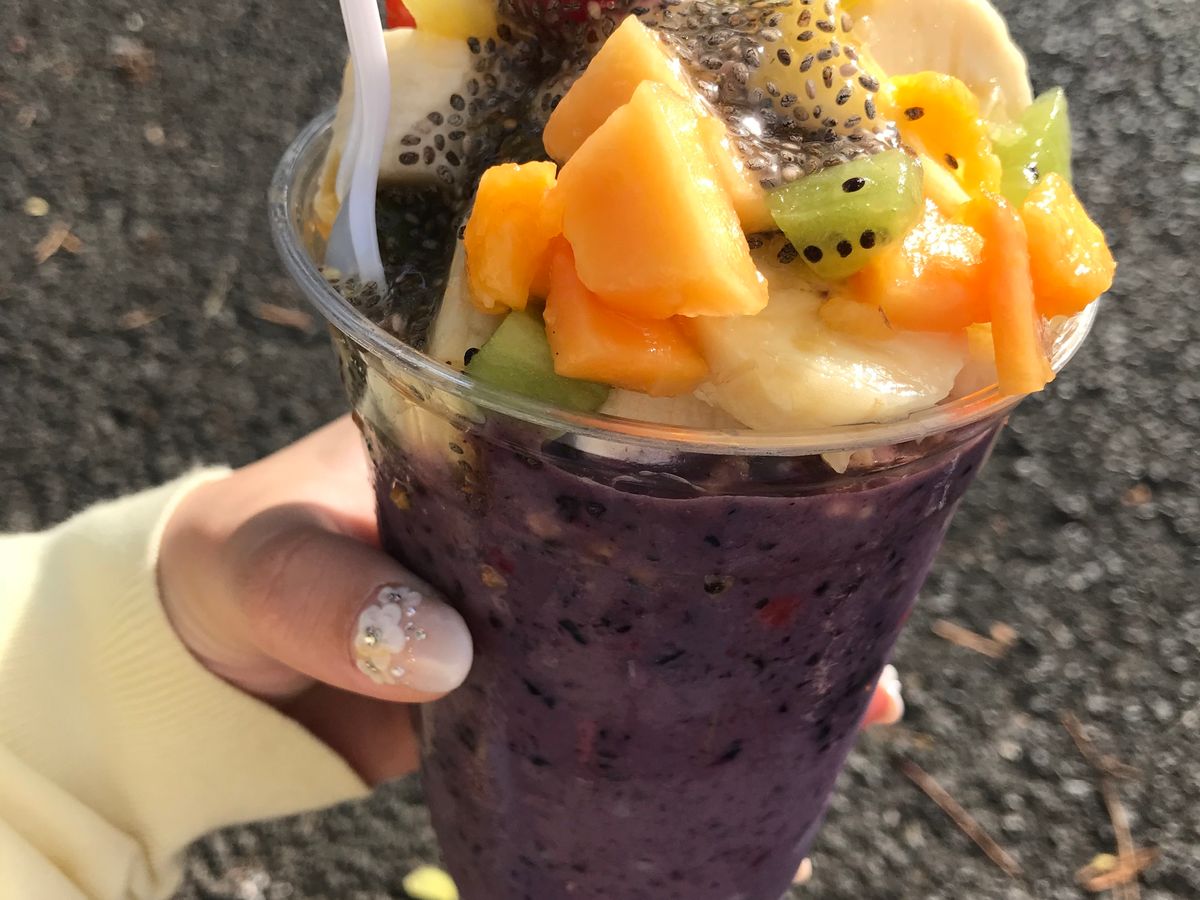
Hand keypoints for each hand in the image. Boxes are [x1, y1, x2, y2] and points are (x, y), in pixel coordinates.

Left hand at [157, 416, 904, 786]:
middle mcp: (542, 503)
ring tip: (855, 711)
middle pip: (690, 525)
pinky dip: (683, 731)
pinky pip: (627, 695)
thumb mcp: (267, 562)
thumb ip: (333, 598)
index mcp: (494, 435)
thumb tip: (443, 655)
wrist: (205, 665)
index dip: (735, 451)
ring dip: (757, 660)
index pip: (633, 419)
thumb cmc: (234, 569)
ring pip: (678, 613)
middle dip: (783, 572)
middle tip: (870, 635)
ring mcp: (548, 590)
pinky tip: (749, 775)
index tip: (826, 487)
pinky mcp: (536, 670)